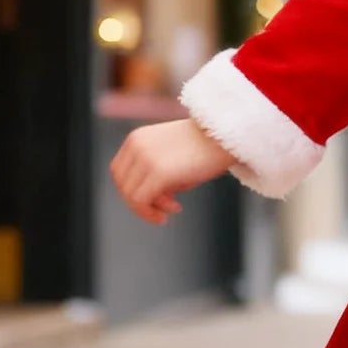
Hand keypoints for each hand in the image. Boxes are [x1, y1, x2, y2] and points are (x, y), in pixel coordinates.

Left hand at [109, 119, 235, 224]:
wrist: (228, 135)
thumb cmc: (205, 147)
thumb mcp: (171, 156)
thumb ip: (154, 174)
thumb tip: (149, 202)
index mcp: (136, 138)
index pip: (119, 171)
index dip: (133, 189)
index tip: (155, 198)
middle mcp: (136, 146)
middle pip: (123, 185)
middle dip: (142, 201)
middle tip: (168, 206)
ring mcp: (145, 158)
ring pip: (130, 196)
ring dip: (149, 208)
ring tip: (174, 208)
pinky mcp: (158, 172)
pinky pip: (141, 201)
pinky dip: (152, 213)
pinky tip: (175, 209)